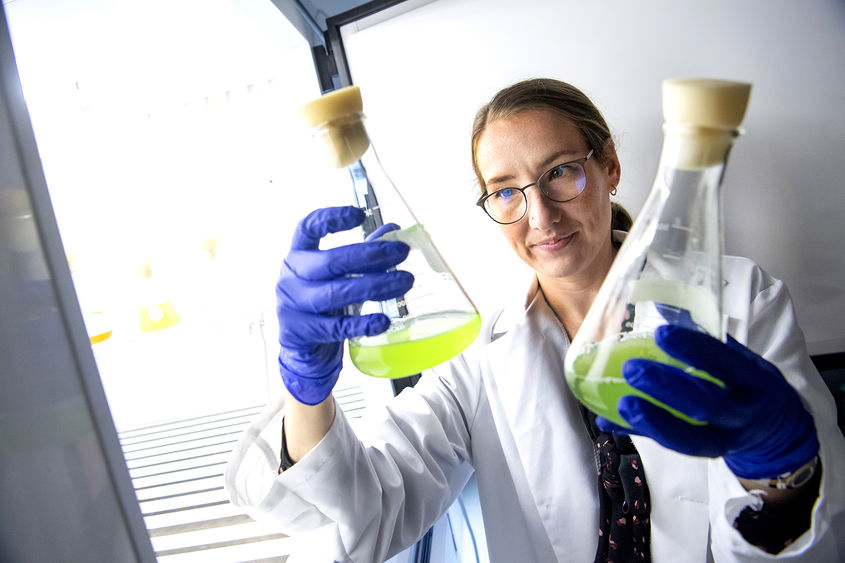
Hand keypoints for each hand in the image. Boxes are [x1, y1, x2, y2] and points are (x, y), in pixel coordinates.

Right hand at [277, 206, 412, 405]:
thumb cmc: (323, 304)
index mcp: (298, 255)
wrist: (303, 348)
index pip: (307, 228)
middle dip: (370, 255)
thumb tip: (394, 229)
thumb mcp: (338, 276)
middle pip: (330, 262)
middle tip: (402, 252)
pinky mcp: (301, 333)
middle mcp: (290, 277)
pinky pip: (336, 327)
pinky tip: (384, 320)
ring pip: (335, 293)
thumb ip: (363, 252)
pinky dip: (362, 324)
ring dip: (374, 286)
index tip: (358, 214)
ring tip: (405, 281)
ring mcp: (292, 306)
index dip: (330, 218)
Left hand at [596, 324, 818, 478]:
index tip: (663, 334)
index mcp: (756, 381)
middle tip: (632, 369)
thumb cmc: (749, 385)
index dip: (696, 350)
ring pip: (690, 439)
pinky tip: (610, 421)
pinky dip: (638, 433)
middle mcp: (744, 414)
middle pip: (707, 405)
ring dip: (653, 422)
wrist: (776, 433)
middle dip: (668, 388)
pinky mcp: (704, 455)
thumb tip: (662, 304)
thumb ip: (706, 338)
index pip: (728, 364)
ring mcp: (725, 440)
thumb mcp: (741, 360)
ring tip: (623, 404)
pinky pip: (668, 448)